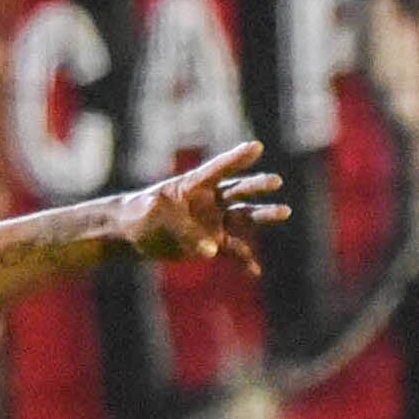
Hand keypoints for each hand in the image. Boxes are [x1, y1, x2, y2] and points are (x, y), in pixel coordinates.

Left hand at [126, 140, 290, 275]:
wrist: (133, 234)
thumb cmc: (142, 215)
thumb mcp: (158, 217)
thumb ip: (185, 231)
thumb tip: (211, 250)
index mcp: (195, 184)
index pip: (219, 168)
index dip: (236, 158)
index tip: (256, 147)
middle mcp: (211, 200)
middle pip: (239, 189)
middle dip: (257, 185)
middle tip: (275, 181)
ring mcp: (215, 221)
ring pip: (245, 215)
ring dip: (263, 214)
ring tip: (284, 211)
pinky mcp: (214, 243)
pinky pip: (234, 251)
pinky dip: (245, 261)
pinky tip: (256, 271)